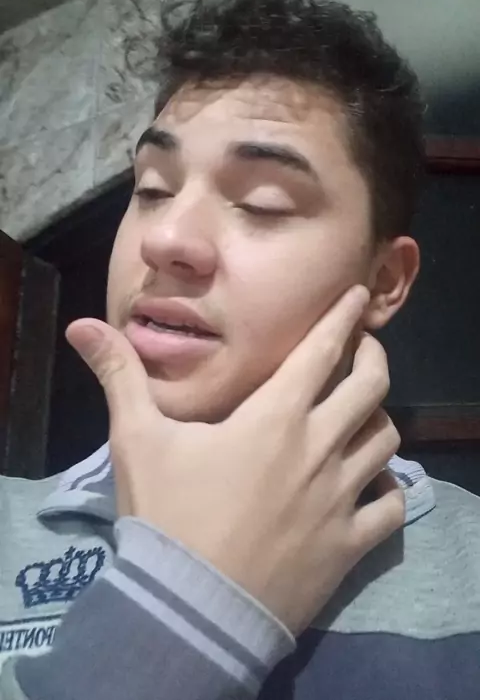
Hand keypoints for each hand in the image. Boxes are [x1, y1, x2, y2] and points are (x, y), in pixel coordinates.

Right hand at [67, 286, 402, 635]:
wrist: (189, 609)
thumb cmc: (167, 515)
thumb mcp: (136, 439)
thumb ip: (119, 376)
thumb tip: (81, 325)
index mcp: (275, 416)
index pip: (323, 350)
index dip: (344, 316)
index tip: (358, 295)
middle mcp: (318, 448)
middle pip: (371, 386)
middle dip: (372, 357)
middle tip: (362, 351)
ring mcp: (340, 498)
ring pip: (386, 441)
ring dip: (377, 420)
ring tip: (363, 416)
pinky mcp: (349, 544)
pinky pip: (391, 507)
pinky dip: (389, 490)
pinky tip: (374, 487)